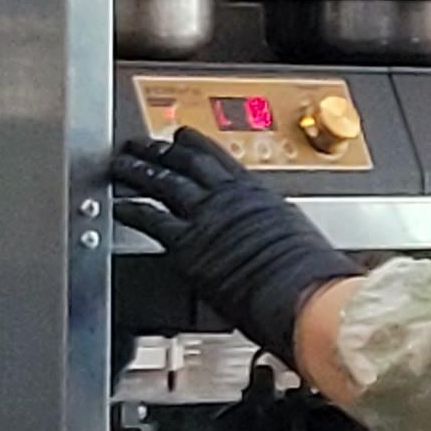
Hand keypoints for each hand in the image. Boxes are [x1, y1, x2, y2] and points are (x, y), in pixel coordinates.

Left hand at [107, 127, 355, 366]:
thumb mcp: (297, 237)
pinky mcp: (188, 244)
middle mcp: (229, 197)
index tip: (183, 136)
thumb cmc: (310, 277)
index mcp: (258, 193)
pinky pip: (152, 220)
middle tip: (143, 143)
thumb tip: (276, 239)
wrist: (302, 293)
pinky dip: (132, 210)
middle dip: (161, 150)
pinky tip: (120, 206)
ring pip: (164, 182)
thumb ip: (274, 231)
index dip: (196, 144)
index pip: (219, 158)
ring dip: (140, 170)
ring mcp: (207, 217)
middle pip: (187, 163)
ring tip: (123, 164)